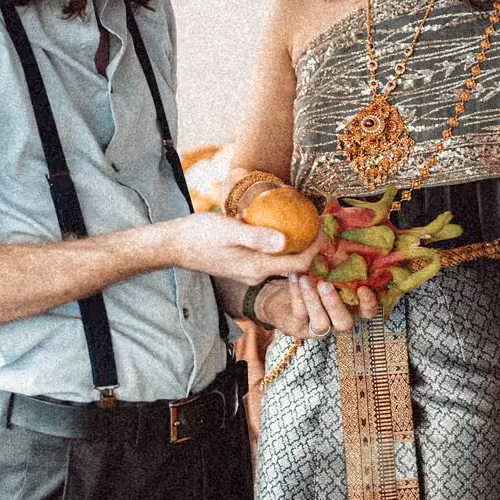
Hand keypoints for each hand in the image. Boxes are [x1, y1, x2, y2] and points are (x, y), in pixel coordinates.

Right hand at [161, 212, 321, 285]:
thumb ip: (257, 237)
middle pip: (294, 266)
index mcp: (256, 268)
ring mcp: (249, 273)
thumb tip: (286, 241)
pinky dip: (281, 246)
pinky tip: (281, 228)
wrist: (174, 246)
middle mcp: (256, 275)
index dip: (317, 248)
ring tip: (305, 223)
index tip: (325, 227)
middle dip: (311, 247)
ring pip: (282, 263)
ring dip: (296, 246)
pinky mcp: (243, 266)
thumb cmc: (200, 235)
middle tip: (320, 223)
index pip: (299, 265)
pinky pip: (269, 259)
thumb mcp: (229, 230)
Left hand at [256, 273, 379, 338]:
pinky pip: (300, 313)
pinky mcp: (300, 326)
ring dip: (313, 301)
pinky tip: (295, 277)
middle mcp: (338, 319)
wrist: (282, 295)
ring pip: (321, 323)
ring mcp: (320, 326)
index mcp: (351, 306)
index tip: (363, 288)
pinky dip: (297, 294)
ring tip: (305, 279)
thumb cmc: (313, 277)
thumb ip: (339, 263)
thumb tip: (344, 239)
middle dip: (335, 304)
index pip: (368, 311)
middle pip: (344, 323)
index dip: (369, 303)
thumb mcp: (328, 269)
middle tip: (325, 284)